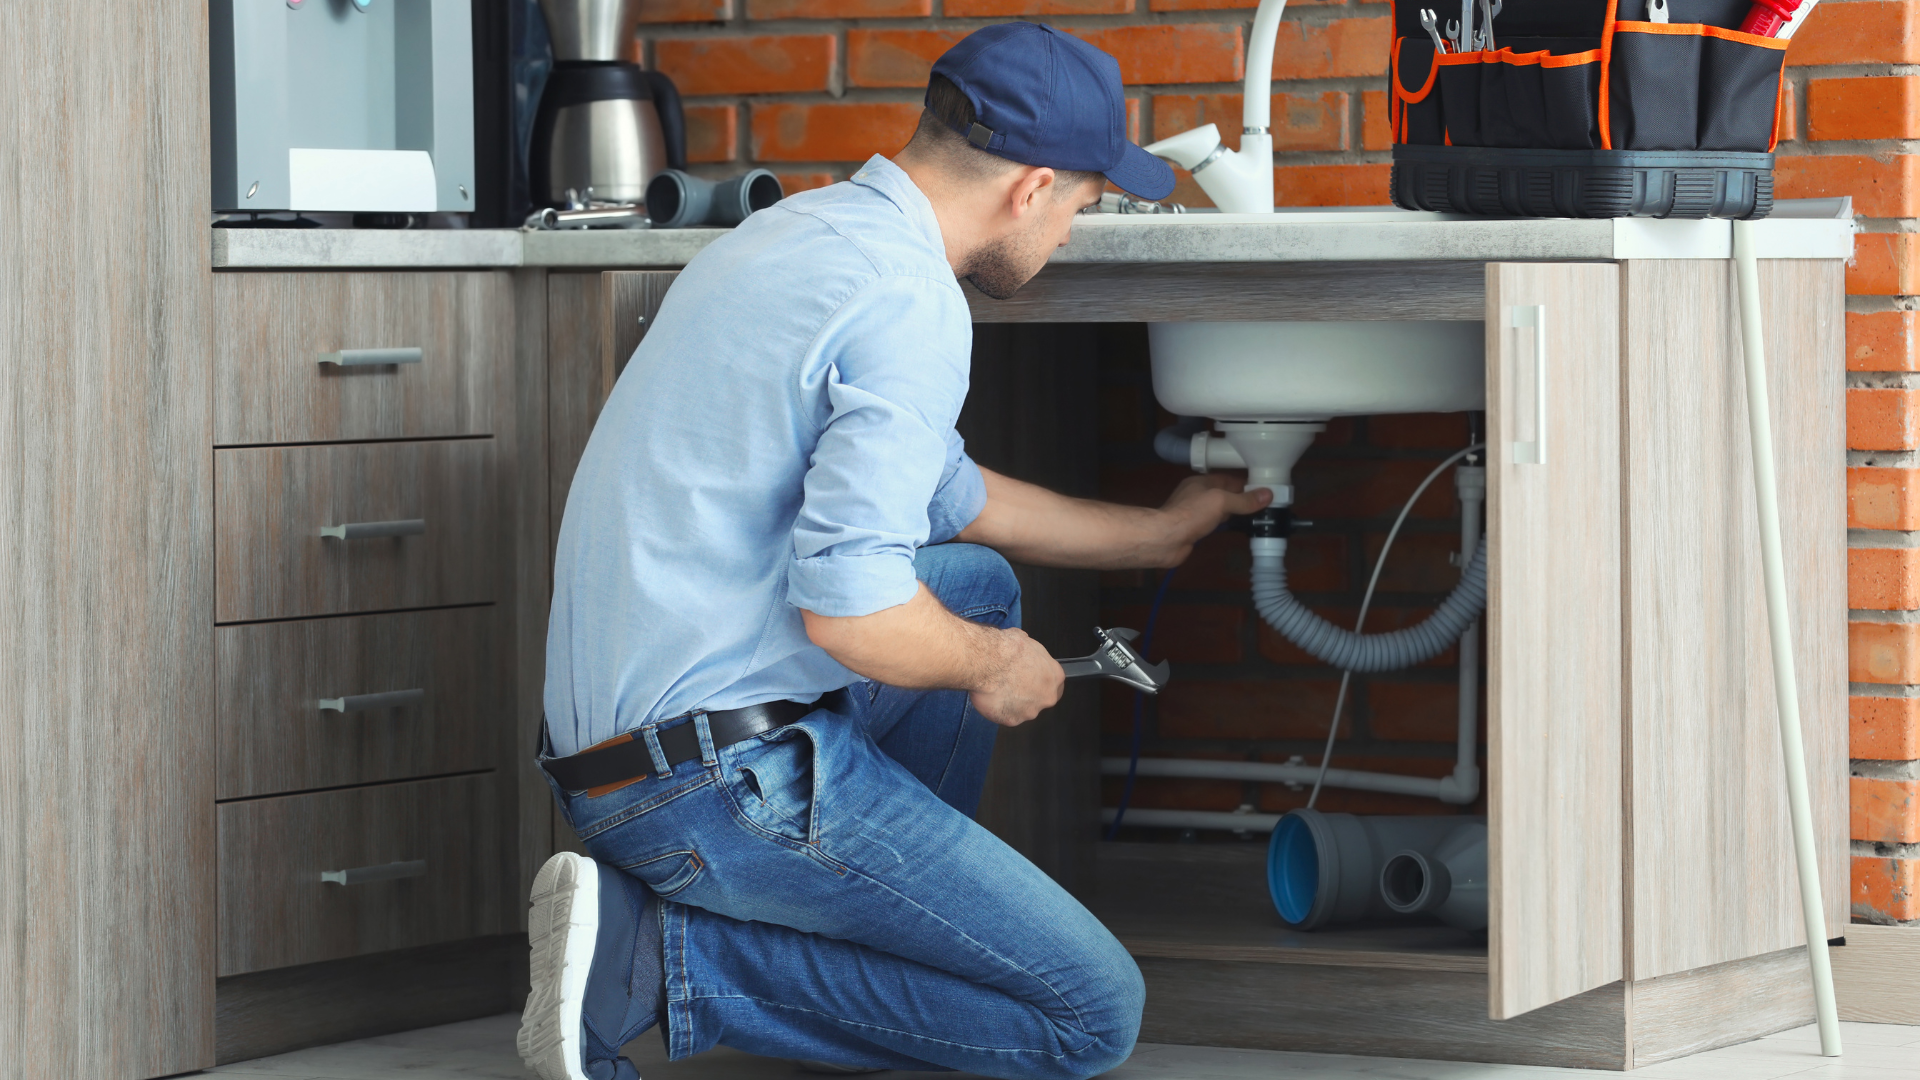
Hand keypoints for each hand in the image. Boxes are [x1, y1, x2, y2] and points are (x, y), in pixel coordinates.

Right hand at [969, 628, 1064, 727]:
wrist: (987, 661)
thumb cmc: (1006, 650)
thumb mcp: (1024, 640)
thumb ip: (1030, 652)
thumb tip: (1024, 648)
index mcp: (1055, 676)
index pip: (1054, 683)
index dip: (1040, 680)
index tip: (1029, 678)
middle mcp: (1047, 697)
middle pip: (1040, 699)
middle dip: (1028, 694)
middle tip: (1012, 684)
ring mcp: (1030, 712)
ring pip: (1023, 710)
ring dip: (1012, 702)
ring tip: (997, 689)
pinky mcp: (1012, 720)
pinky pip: (1005, 716)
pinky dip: (998, 709)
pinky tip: (991, 697)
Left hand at [1145, 474, 1272, 566]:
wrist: (1165, 539)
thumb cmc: (1192, 514)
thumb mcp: (1221, 501)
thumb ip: (1244, 499)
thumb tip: (1268, 494)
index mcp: (1202, 482)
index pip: (1229, 479)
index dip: (1247, 483)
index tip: (1266, 489)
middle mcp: (1198, 495)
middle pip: (1226, 494)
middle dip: (1244, 499)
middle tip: (1266, 505)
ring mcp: (1195, 513)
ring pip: (1221, 510)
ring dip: (1236, 513)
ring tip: (1258, 516)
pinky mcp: (1194, 529)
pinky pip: (1215, 523)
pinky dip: (1227, 524)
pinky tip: (1239, 529)